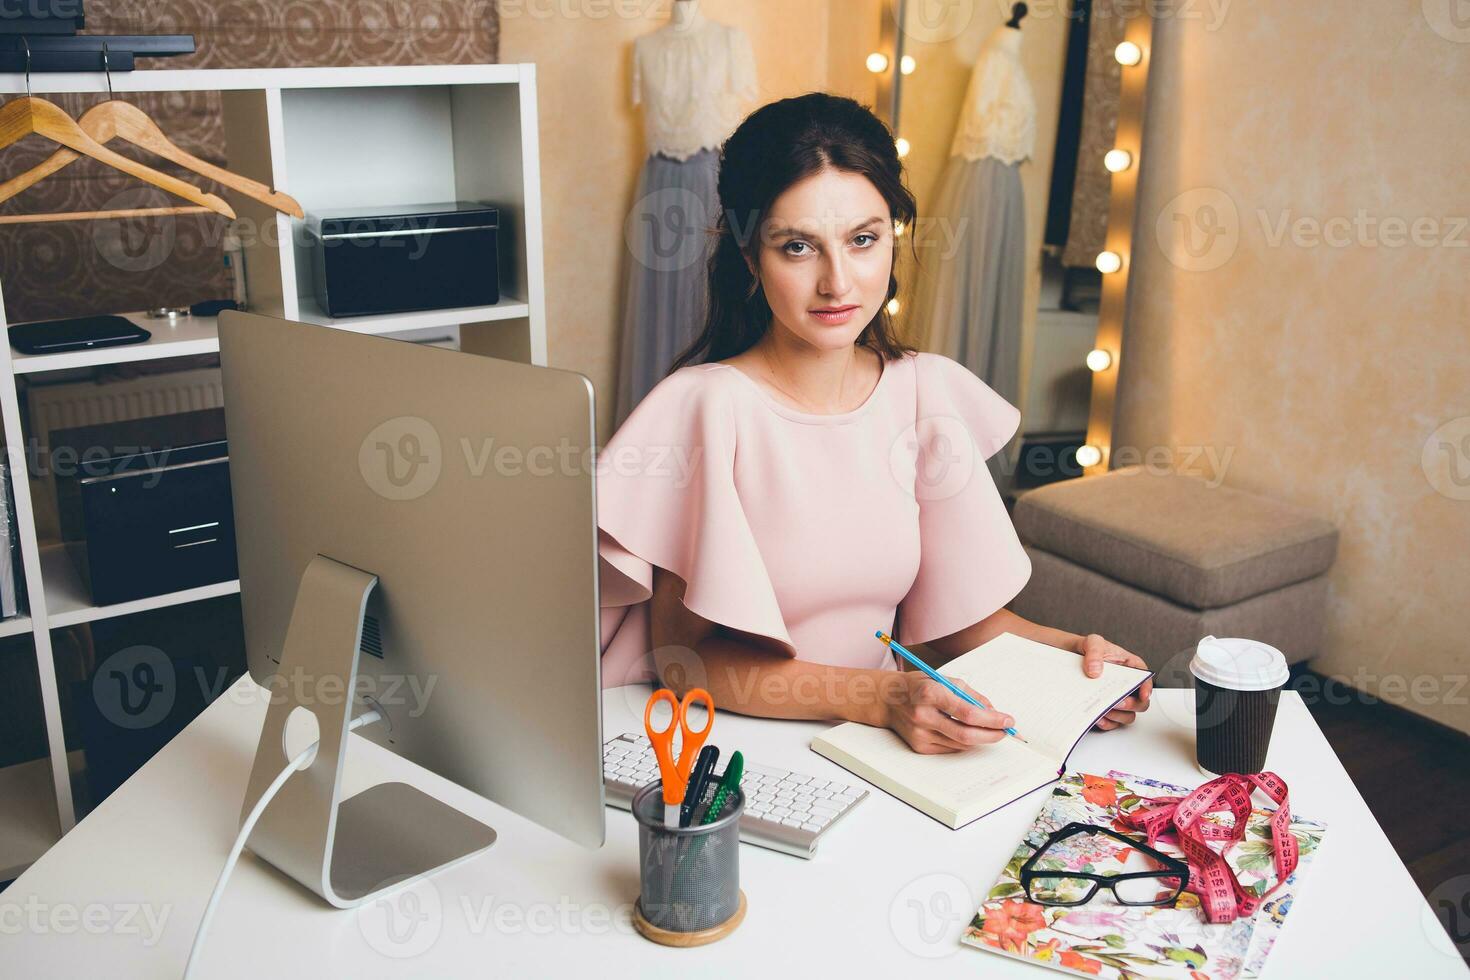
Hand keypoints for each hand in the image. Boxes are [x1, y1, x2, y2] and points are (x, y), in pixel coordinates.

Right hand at [882, 671, 1014, 753]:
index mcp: (930, 693)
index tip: (1008, 720)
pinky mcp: (919, 747)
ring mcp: (920, 734)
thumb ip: (969, 694)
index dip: (991, 719)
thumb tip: (993, 711)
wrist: (886, 699)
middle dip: (991, 734)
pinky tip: (964, 731)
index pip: (967, 712)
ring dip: (979, 738)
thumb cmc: (917, 686)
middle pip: (966, 734)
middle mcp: (923, 715)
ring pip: (961, 743)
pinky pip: (950, 748)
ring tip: (987, 729)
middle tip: (1005, 732)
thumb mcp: (943, 679)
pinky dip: (963, 741)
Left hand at [1073, 633, 1151, 729]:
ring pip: (1128, 715)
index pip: (1145, 678)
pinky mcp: (1106, 709)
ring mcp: (1117, 699)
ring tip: (1105, 711)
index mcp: (1131, 667)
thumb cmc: (1086, 649)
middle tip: (1118, 703)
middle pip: (1141, 702)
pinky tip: (1098, 718)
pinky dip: (1107, 723)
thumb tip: (1095, 671)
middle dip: (1132, 705)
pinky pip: (1112, 722)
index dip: (1147, 688)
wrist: (1068, 657)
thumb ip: (1095, 652)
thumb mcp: (1092, 642)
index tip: (1143, 695)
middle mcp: (1127, 686)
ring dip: (1119, 716)